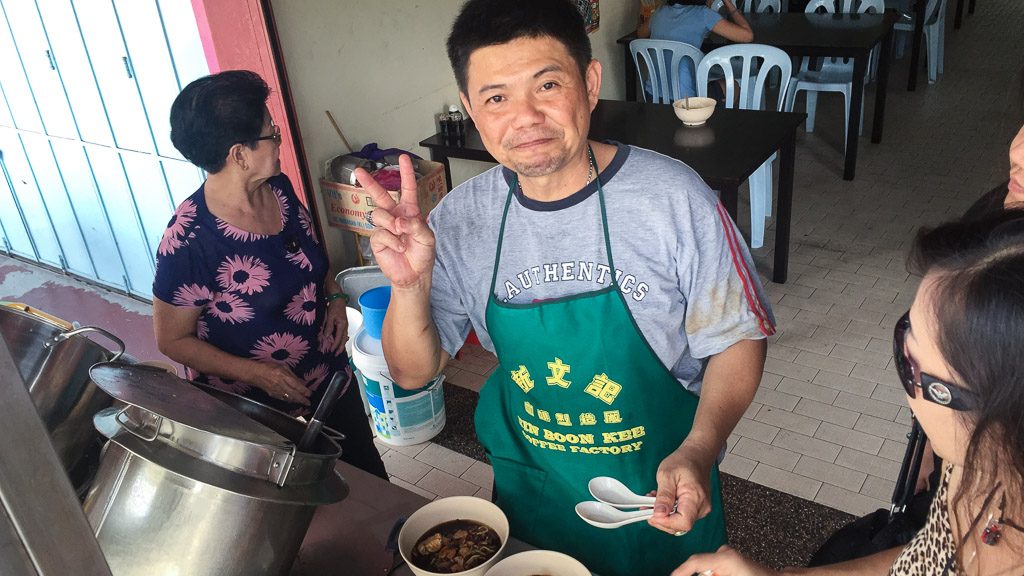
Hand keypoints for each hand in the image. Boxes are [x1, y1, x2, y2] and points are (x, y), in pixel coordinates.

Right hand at [247, 361, 310, 405]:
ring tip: (302, 402)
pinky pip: (283, 398)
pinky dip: (289, 400)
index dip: (303, 390)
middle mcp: (280, 384)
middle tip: (308, 402)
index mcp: (282, 375)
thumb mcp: (282, 367)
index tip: (309, 393)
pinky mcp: (272, 394)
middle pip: (293, 394)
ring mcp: (275, 390)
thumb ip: (292, 375)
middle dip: (302, 399)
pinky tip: (293, 400)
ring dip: (296, 401)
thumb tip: (301, 381)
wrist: (255, 373)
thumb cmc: (269, 367)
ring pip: (288, 398)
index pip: (296, 385)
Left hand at [320, 298, 348, 355]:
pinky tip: (338, 341)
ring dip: (340, 344)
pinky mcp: (342, 324)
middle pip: (343, 340)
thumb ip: (329, 327)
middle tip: (336, 354)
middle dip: (340, 348)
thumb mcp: (330, 317)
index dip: (335, 345)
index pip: (339, 338)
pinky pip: (342, 334)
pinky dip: (340, 339)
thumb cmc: (334, 307)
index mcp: (342, 325)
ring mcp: (344, 325)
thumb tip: (327, 336)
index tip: (331, 351)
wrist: (338, 299)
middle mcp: (345, 327)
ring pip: (343, 338)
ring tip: (337, 350)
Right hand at [355, 154, 435, 288]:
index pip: (407, 188)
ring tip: (401, 234)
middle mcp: (395, 216)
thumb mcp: (427, 238)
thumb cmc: (423, 254)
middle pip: (380, 195)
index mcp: (410, 211)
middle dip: (369, 182)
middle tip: (359, 171)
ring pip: (379, 214)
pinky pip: (379, 233)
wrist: (414, 274)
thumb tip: (399, 221)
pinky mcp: (377, 240)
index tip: (403, 158)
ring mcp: (385, 227)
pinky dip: (391, 240)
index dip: (406, 173)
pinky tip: (398, 247)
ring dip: (391, 224)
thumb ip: (416, 225)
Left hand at [648, 443, 714, 534]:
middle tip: (646, 506)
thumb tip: (659, 514)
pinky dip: (669, 512)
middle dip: (660, 519)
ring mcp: (701, 509)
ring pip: (679, 523)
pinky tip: (661, 502)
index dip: (665, 523)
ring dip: (663, 516)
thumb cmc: (683, 462)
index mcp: (696, 498)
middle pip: (680, 526)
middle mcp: (702, 507)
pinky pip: (681, 516)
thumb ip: (663, 496)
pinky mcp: (697, 508)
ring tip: (652, 501)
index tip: (651, 514)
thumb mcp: (666, 475)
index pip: (683, 523)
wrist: (697, 456)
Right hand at [671, 545, 776, 575]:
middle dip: (691, 573)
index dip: (680, 571)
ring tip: (692, 572)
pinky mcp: (730, 561)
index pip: (695, 562)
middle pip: (699, 565)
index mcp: (725, 557)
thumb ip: (709, 575)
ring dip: (704, 574)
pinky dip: (711, 574)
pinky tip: (716, 575)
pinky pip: (714, 568)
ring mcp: (728, 556)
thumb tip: (696, 574)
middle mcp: (725, 553)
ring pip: (707, 568)